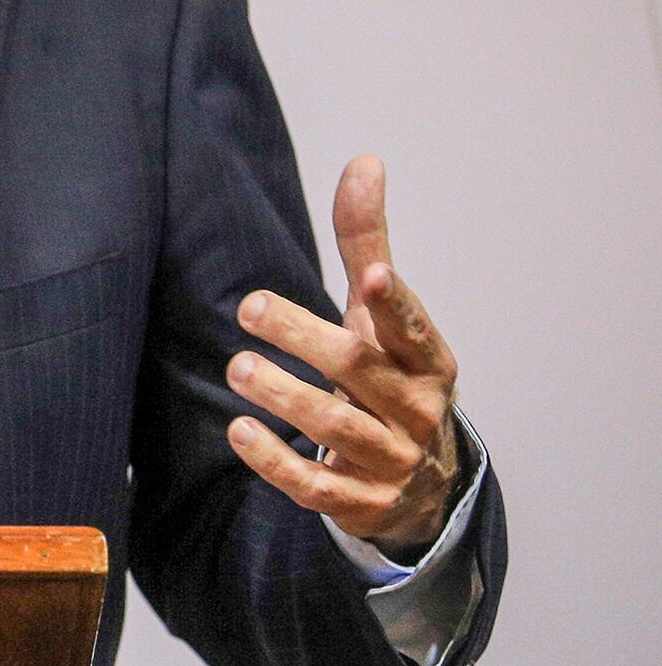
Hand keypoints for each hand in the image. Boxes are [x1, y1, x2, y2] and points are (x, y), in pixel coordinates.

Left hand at [225, 154, 462, 561]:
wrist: (418, 484)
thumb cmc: (388, 377)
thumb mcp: (381, 316)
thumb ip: (366, 244)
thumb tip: (365, 161)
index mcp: (428, 361)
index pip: (414, 330)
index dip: (395, 305)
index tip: (373, 277)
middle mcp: (416, 411)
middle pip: (361, 372)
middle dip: (306, 339)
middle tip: (251, 308)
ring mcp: (391, 462)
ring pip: (337, 429)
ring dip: (285, 397)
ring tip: (239, 367)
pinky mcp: (360, 504)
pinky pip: (316, 486)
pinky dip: (276, 461)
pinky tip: (238, 430)